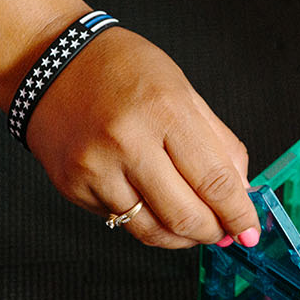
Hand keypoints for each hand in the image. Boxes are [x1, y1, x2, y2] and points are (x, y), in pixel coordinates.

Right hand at [23, 27, 257, 248]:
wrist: (51, 62)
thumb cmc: (119, 69)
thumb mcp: (182, 90)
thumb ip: (218, 143)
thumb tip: (242, 191)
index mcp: (164, 110)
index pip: (215, 180)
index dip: (238, 213)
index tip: (249, 228)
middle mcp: (128, 142)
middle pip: (185, 216)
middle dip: (213, 233)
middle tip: (223, 231)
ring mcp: (96, 168)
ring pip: (152, 231)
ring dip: (181, 237)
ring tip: (192, 226)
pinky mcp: (74, 187)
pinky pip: (120, 221)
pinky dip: (144, 220)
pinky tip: (150, 201)